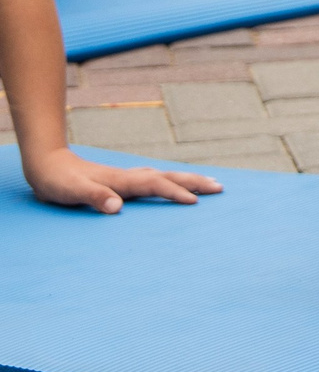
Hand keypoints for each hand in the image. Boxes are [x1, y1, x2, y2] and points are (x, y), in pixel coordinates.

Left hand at [24, 147, 220, 214]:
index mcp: (121, 180)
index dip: (175, 193)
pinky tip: (173, 184)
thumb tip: (118, 207)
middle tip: (219, 187)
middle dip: (194, 181)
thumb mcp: (71, 191)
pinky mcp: (121, 182)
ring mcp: (126, 178)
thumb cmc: (57, 181)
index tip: (194, 202)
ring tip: (208, 183)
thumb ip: (95, 197)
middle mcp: (129, 177)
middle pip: (168, 176)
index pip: (155, 185)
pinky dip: (171, 182)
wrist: (47, 165)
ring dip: (187, 179)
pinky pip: (155, 181)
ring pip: (164, 176)